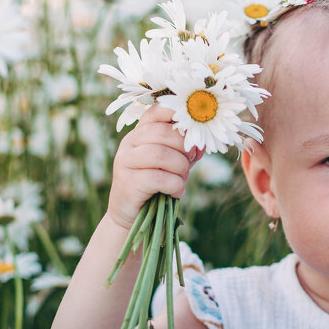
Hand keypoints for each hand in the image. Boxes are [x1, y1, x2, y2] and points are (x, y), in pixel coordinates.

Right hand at [106, 105, 201, 229]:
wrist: (132, 216)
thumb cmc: (156, 186)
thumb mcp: (174, 164)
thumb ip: (187, 150)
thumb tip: (203, 141)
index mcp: (140, 133)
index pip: (156, 112)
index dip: (176, 112)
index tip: (193, 123)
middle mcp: (129, 143)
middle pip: (162, 133)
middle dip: (184, 148)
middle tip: (189, 162)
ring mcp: (125, 161)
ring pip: (160, 154)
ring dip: (180, 168)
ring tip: (182, 179)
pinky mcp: (127, 182)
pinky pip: (158, 178)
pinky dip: (174, 185)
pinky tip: (176, 192)